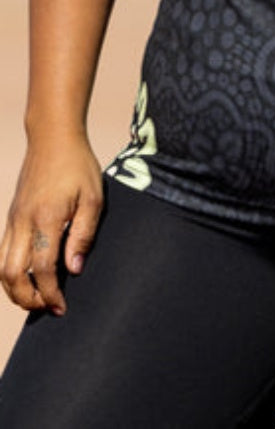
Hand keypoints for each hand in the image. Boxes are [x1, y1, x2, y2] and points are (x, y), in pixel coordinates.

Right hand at [0, 135, 103, 315]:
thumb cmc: (78, 166)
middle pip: (12, 275)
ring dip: (15, 289)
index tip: (62, 307)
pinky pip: (3, 252)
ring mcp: (13, 220)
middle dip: (27, 299)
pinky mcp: (11, 217)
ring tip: (37, 297)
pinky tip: (28, 276)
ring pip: (2, 267)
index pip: (42, 268)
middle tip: (48, 307)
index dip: (51, 293)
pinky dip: (10, 272)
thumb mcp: (93, 198)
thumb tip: (74, 270)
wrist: (52, 138)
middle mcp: (24, 222)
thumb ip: (83, 235)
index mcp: (47, 218)